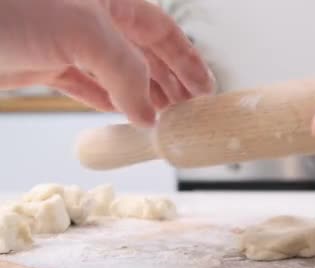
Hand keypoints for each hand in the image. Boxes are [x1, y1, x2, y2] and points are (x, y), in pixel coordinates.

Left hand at [0, 0, 214, 126]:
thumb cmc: (9, 8)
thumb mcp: (82, 32)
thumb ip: (126, 71)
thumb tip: (148, 113)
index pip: (162, 29)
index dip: (186, 59)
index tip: (205, 87)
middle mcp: (92, 17)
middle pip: (144, 52)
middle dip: (169, 82)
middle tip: (188, 111)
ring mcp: (67, 41)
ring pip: (118, 73)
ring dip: (142, 97)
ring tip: (163, 121)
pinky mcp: (44, 63)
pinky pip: (88, 86)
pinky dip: (109, 103)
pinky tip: (126, 116)